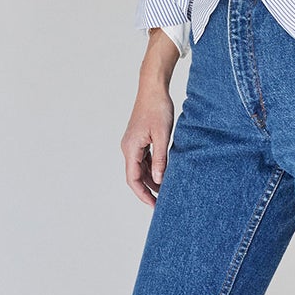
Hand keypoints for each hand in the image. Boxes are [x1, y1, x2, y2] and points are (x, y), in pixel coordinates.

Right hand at [124, 31, 180, 206]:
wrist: (153, 89)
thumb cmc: (158, 109)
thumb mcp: (162, 136)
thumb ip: (160, 160)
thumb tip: (158, 180)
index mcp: (131, 148)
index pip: (133, 179)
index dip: (143, 195)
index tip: (155, 206)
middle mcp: (128, 148)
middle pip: (135, 176)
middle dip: (148, 191)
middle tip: (162, 203)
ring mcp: (133, 144)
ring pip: (140, 169)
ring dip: (151, 180)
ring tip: (166, 191)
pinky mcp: (139, 139)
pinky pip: (144, 159)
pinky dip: (153, 169)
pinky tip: (164, 175)